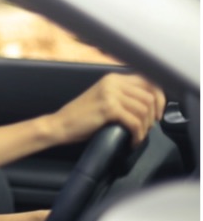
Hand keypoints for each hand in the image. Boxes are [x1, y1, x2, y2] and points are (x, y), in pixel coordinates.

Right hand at [50, 73, 165, 145]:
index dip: (159, 98)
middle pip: (149, 96)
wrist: (60, 124)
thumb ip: (123, 96)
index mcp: (113, 78)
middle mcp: (112, 82)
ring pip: (144, 110)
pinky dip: (137, 135)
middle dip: (153, 116)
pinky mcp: (108, 108)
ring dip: (145, 127)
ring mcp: (110, 94)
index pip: (148, 81)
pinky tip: (132, 141)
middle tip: (147, 128)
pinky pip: (134, 122)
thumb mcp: (104, 99)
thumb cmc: (81, 117)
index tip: (158, 114)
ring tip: (137, 136)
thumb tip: (150, 105)